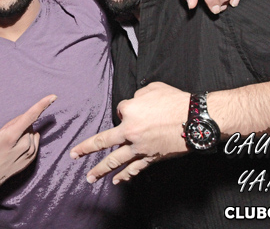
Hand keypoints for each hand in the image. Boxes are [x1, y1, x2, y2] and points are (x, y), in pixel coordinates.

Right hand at [0, 94, 56, 187]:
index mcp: (11, 137)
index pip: (29, 117)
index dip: (41, 105)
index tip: (54, 96)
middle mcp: (23, 145)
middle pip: (28, 123)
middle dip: (18, 122)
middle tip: (4, 132)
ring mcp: (29, 152)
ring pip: (31, 131)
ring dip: (23, 131)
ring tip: (9, 141)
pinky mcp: (32, 158)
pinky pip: (35, 140)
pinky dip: (28, 138)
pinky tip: (17, 144)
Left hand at [70, 82, 189, 184]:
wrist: (196, 120)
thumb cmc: (175, 101)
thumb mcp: (153, 89)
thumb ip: (138, 96)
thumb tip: (134, 103)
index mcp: (129, 110)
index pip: (119, 111)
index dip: (126, 110)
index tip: (138, 109)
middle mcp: (130, 130)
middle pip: (103, 141)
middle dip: (86, 148)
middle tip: (74, 155)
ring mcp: (139, 147)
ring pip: (115, 161)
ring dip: (101, 170)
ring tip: (90, 177)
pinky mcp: (150, 157)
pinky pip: (135, 168)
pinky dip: (126, 175)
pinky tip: (117, 181)